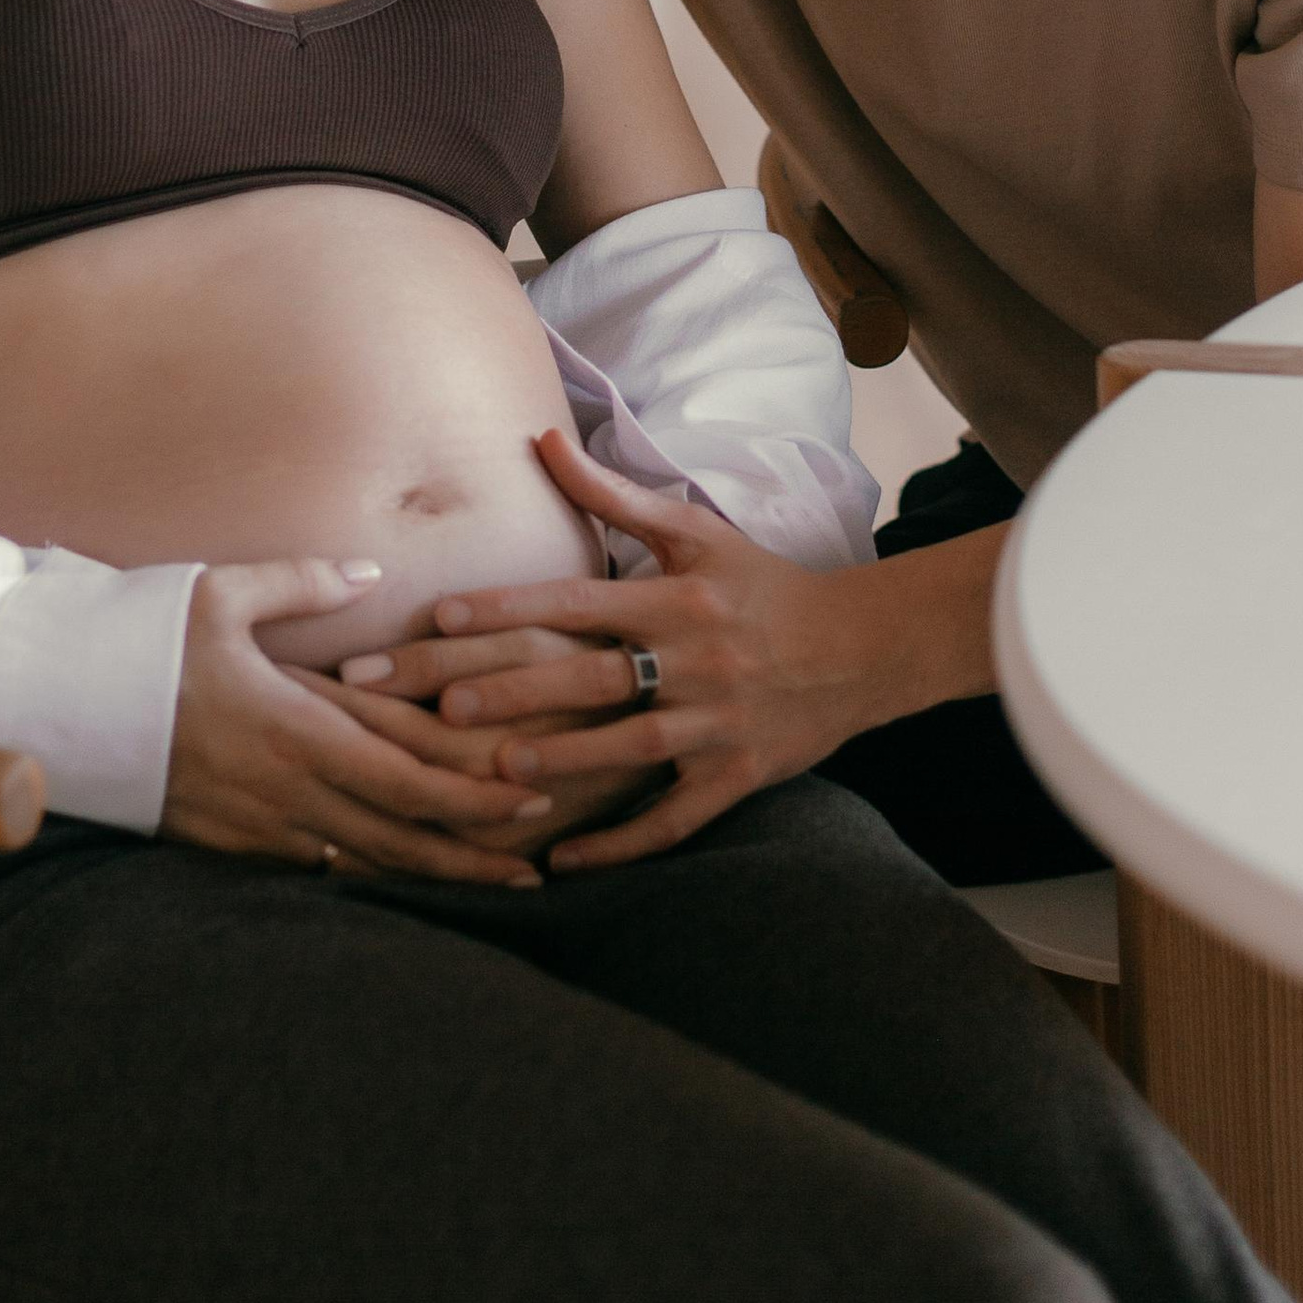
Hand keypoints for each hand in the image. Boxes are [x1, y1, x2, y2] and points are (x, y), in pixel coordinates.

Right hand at [160, 558, 560, 887]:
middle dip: (471, 854)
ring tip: (487, 886)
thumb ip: (301, 584)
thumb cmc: (136, 639)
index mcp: (294, 727)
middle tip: (534, 866)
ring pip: (359, 863)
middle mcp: (282, 789)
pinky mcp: (223, 844)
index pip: (405, 774)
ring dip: (426, 876)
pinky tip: (397, 877)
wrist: (53, 703)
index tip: (530, 790)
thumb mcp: (219, 594)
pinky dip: (363, 874)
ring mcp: (252, 825)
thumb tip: (367, 574)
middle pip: (397, 835)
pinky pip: (310, 867)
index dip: (473, 791)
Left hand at [336, 429, 880, 870]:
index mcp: (677, 600)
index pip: (579, 600)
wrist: (861, 648)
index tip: (441, 616)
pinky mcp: (737, 777)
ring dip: (566, 758)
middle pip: (594, 675)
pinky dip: (621, 843)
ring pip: (632, 748)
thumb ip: (612, 495)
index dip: (510, 607)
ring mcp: (717, 724)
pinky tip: (562, 862)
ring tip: (497, 771)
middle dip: (516, 691)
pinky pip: (673, 819)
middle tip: (441, 705)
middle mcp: (695, 661)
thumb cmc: (763, 585)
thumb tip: (541, 440)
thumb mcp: (695, 534)